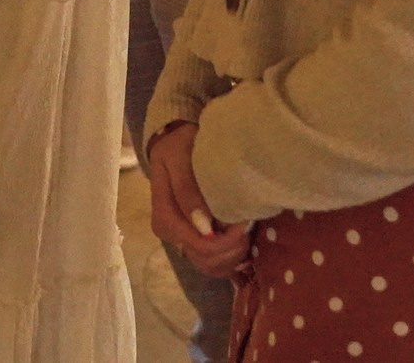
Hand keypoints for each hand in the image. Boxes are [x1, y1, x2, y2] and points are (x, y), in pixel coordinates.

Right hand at [147, 121, 252, 276]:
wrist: (174, 146)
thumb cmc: (178, 148)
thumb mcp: (179, 159)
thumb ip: (187, 190)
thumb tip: (204, 227)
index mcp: (164, 218)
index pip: (197, 245)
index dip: (225, 241)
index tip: (245, 221)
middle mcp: (170, 236)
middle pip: (205, 260)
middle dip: (233, 249)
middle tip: (249, 225)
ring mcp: (182, 241)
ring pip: (212, 267)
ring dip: (235, 255)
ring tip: (247, 231)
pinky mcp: (194, 242)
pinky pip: (215, 264)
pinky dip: (232, 258)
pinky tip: (243, 240)